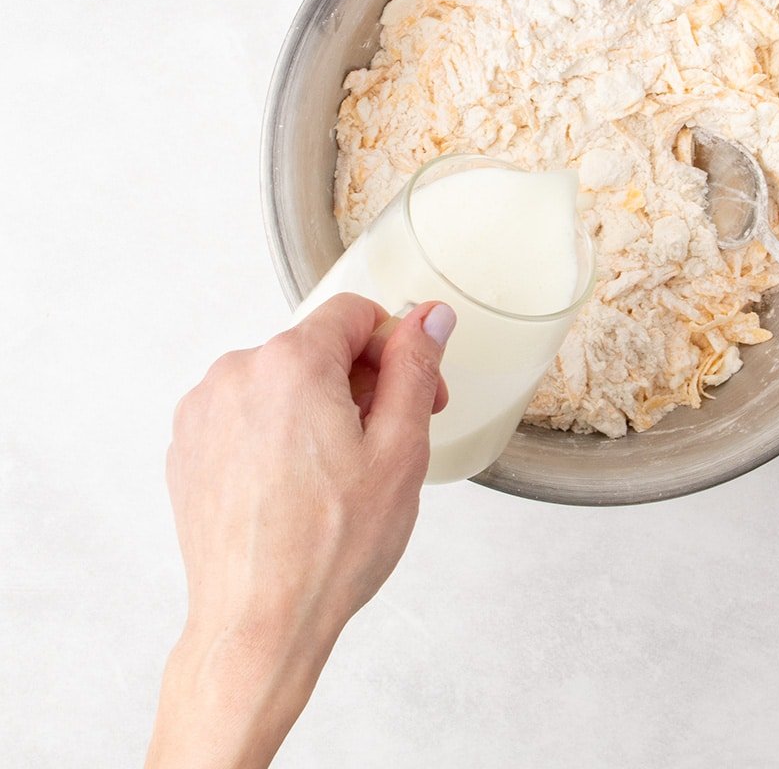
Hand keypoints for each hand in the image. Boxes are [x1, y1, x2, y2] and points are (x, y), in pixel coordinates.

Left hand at [146, 294, 454, 768]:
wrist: (258, 625)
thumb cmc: (330, 548)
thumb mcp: (401, 449)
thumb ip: (415, 367)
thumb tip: (430, 317)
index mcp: (291, 363)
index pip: (356, 314)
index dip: (396, 349)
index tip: (412, 392)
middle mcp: (237, 373)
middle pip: (318, 348)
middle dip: (360, 383)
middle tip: (385, 444)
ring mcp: (204, 411)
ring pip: (283, 382)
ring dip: (318, 409)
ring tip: (337, 475)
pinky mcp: (188, 447)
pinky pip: (248, 414)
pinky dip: (277, 434)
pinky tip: (297, 486)